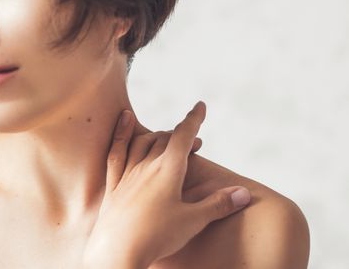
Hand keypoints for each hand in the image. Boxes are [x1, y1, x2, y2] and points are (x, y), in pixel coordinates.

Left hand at [83, 101, 251, 267]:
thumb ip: (219, 204)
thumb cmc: (157, 237)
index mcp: (168, 170)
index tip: (201, 105)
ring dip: (157, 134)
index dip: (194, 118)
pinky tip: (125, 119)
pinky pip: (116, 151)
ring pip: (142, 142)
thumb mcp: (193, 221)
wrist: (118, 252)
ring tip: (167, 136)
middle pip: (164, 138)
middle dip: (181, 135)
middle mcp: (147, 165)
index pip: (183, 135)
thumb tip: (244, 193)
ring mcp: (128, 173)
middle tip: (194, 143)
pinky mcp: (114, 183)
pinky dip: (122, 132)